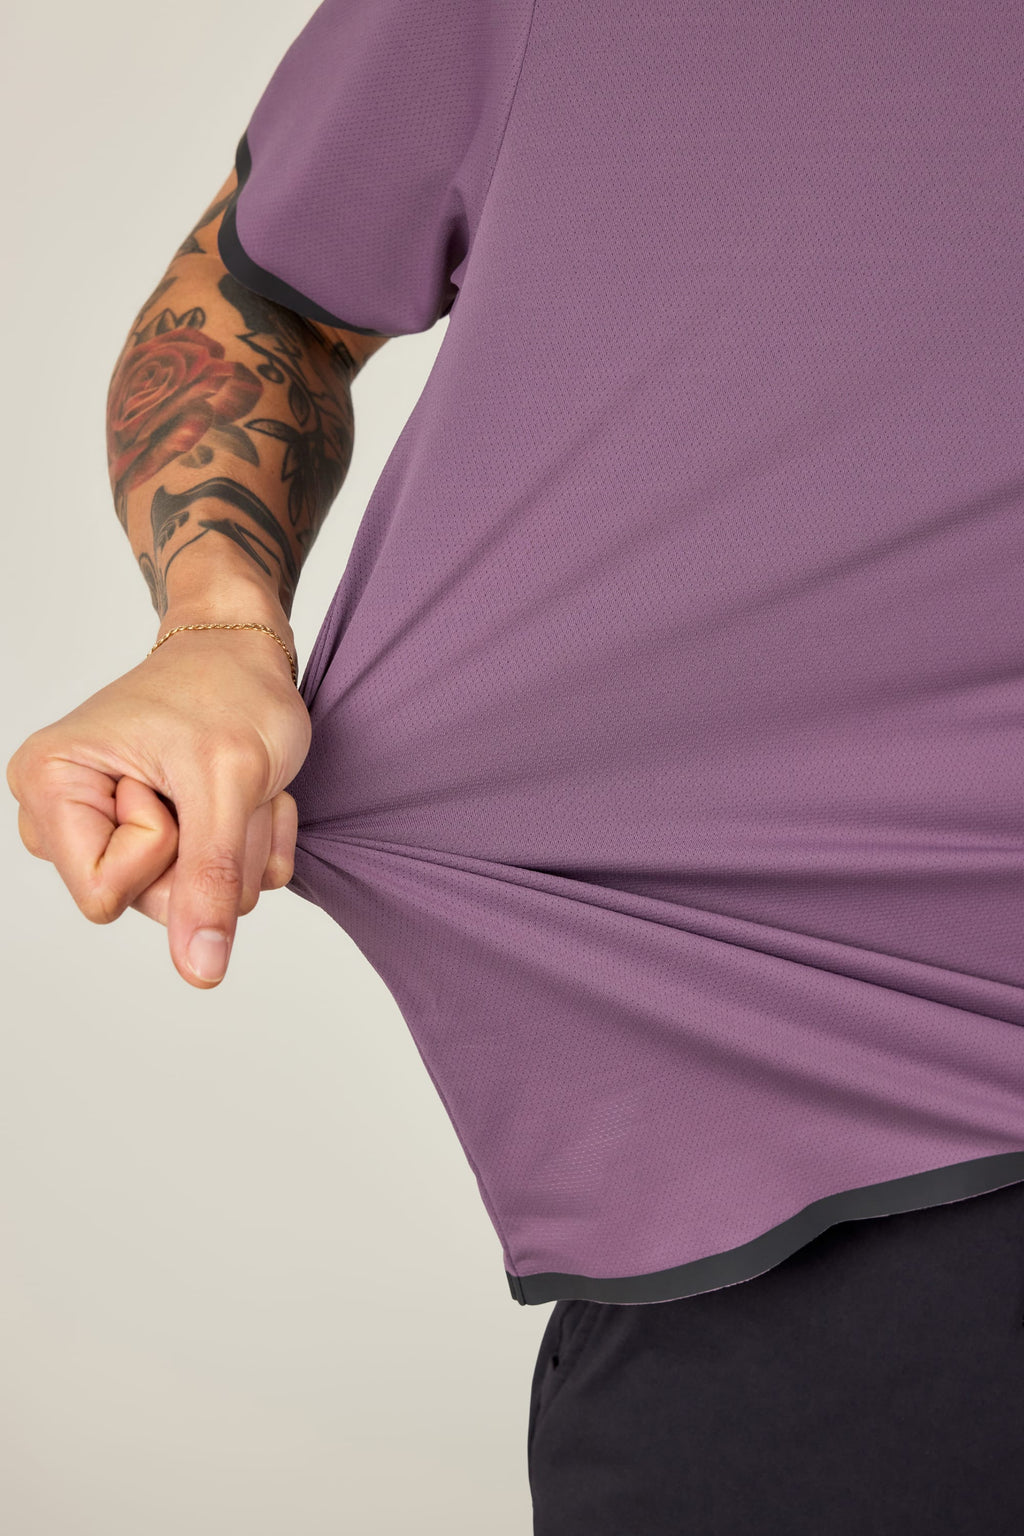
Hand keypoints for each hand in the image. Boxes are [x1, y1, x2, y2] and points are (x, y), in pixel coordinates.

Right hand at [5, 627, 312, 987]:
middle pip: (150, 906)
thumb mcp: (229, 782)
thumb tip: (200, 972)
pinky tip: (245, 792)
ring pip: (197, 903)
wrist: (249, 652)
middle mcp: (66, 817)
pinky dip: (255, 842)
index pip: (105, 896)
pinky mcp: (158, 845)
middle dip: (211, 850)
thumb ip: (210, 879)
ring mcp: (112, 835)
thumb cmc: (230, 690)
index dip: (162, 851)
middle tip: (218, 781)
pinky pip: (226, 890)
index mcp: (51, 787)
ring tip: (232, 780)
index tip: (169, 781)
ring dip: (242, 843)